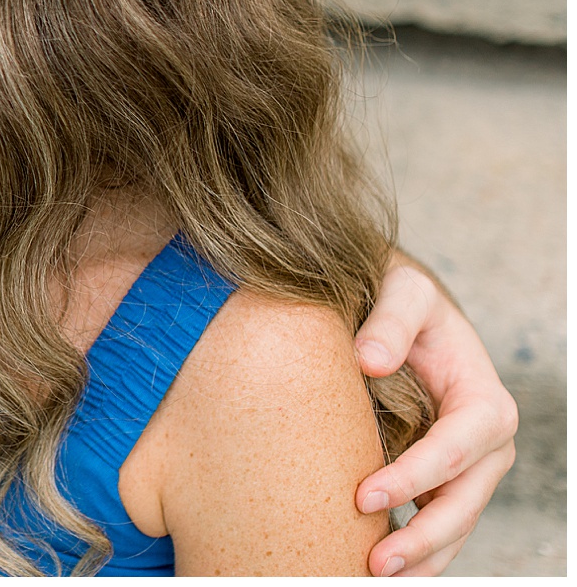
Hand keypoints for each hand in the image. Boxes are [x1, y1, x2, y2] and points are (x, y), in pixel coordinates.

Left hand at [353, 258, 517, 575]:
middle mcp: (486, 442)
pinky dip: (418, 551)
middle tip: (373, 562)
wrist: (399, 308)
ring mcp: (470, 466)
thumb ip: (391, 320)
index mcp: (483, 401)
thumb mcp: (404, 292)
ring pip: (455, 523)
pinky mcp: (445, 478)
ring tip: (373, 576)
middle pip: (463, 500)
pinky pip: (438, 522)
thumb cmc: (401, 298)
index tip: (364, 495)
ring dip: (423, 557)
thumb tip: (370, 359)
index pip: (456, 449)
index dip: (415, 476)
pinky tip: (381, 568)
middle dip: (424, 537)